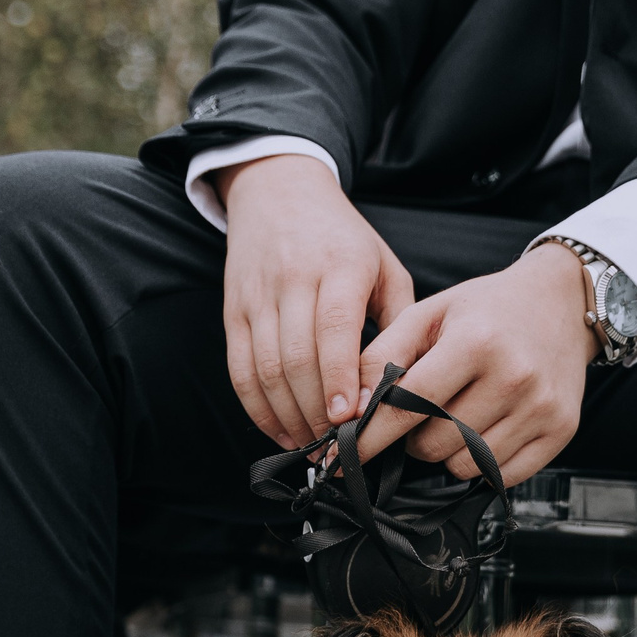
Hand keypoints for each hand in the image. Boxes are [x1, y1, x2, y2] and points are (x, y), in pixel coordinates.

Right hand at [219, 154, 416, 447]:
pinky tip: (280, 431)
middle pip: (296, 358)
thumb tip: (402, 385)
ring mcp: (258, 296)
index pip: (333, 329)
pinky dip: (258, 409)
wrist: (278, 190)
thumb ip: (398, 321)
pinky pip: (240, 369)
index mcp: (339, 265)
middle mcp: (293, 279)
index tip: (349, 418)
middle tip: (336, 446)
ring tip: (312, 446)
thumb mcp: (384, 265)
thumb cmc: (342, 237)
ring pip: (265, 369)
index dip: (339, 378)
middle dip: (315, 411)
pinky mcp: (234, 311)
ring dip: (287, 416)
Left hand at [354, 240, 596, 486]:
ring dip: (447, 452)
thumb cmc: (487, 309)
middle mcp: (514, 376)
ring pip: (465, 466)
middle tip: (423, 413)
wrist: (562, 302)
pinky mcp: (561, 431)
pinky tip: (485, 430)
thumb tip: (350, 411)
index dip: (371, 436)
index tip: (342, 458)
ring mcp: (541, 407)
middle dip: (414, 438)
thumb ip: (382, 355)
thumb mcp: (430, 313)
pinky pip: (500, 476)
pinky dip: (482, 463)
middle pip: (434, 444)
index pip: (408, 406)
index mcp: (476, 341)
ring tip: (458, 417)